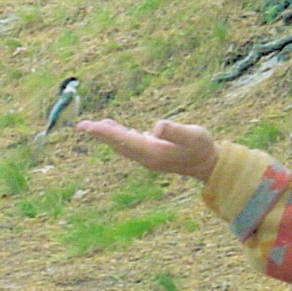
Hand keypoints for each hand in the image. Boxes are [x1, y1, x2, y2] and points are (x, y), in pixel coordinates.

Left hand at [75, 118, 218, 182]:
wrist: (209, 165)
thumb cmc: (202, 147)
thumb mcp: (192, 135)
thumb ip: (174, 131)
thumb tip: (156, 126)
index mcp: (152, 152)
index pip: (123, 140)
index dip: (104, 132)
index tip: (88, 126)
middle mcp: (146, 157)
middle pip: (119, 144)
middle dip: (100, 134)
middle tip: (81, 125)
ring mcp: (149, 157)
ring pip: (123, 145)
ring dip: (109, 136)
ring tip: (95, 126)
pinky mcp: (154, 154)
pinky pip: (132, 145)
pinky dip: (121, 137)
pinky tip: (120, 132)